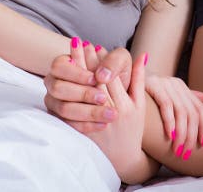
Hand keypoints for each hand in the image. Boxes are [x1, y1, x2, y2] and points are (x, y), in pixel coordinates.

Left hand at [44, 39, 149, 182]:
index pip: (111, 78)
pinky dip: (66, 95)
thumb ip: (139, 79)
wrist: (124, 158)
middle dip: (86, 62)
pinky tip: (60, 81)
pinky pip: (72, 113)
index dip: (101, 60)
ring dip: (75, 75)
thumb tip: (142, 55)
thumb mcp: (140, 104)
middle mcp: (111, 113)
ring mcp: (97, 124)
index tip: (93, 44)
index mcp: (126, 105)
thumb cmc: (133, 127)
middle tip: (77, 44)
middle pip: (95, 83)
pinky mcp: (84, 133)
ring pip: (83, 95)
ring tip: (68, 57)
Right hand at [44, 40, 129, 133]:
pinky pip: (69, 125)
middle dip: (82, 94)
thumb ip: (113, 61)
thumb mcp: (120, 60)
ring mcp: (56, 103)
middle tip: (103, 98)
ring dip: (87, 112)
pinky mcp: (62, 120)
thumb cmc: (115, 72)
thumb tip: (101, 76)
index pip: (59, 66)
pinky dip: (86, 125)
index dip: (76, 73)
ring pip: (64, 109)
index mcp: (64, 64)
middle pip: (58, 88)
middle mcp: (55, 83)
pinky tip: (103, 124)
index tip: (95, 79)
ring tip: (110, 114)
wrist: (121, 94)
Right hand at [145, 74, 202, 159]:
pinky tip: (170, 135)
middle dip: (191, 135)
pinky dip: (170, 121)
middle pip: (192, 112)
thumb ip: (184, 98)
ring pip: (182, 111)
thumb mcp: (165, 97)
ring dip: (182, 133)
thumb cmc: (143, 98)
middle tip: (186, 152)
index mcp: (181, 87)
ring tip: (178, 149)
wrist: (122, 83)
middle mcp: (175, 83)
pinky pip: (166, 105)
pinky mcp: (153, 84)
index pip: (199, 108)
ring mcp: (165, 82)